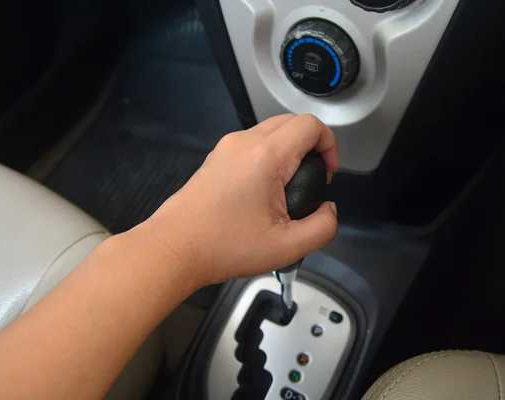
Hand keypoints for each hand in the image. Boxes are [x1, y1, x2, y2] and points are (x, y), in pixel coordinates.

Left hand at [138, 114, 338, 287]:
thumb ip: (323, 227)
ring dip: (290, 149)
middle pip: (292, 122)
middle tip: (315, 178)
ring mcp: (227, 148)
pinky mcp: (216, 158)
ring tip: (291, 187)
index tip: (328, 172)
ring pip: (271, 130)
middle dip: (313, 145)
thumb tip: (330, 211)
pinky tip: (266, 190)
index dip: (330, 144)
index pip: (310, 125)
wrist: (174, 249)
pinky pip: (252, 143)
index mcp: (266, 156)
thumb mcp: (287, 247)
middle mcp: (244, 143)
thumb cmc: (222, 246)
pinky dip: (269, 156)